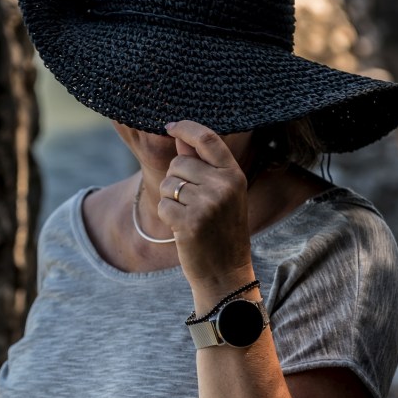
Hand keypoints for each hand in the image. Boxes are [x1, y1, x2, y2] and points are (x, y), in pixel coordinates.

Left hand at [157, 121, 253, 304]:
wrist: (226, 272)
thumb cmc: (221, 230)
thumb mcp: (221, 194)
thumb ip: (202, 165)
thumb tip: (180, 138)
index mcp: (234, 174)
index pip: (208, 138)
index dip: (186, 127)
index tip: (170, 125)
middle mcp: (224, 185)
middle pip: (179, 163)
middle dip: (175, 179)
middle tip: (191, 203)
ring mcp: (208, 204)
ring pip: (168, 184)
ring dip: (170, 200)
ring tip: (189, 217)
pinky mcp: (190, 222)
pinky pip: (163, 205)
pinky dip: (167, 217)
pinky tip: (183, 229)